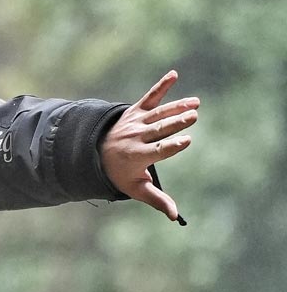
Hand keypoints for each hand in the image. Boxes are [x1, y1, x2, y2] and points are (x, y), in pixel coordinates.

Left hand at [99, 70, 197, 221]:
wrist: (96, 153)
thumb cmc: (121, 174)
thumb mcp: (136, 189)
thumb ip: (156, 200)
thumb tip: (175, 216)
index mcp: (137, 157)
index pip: (157, 151)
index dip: (171, 146)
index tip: (186, 141)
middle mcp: (136, 138)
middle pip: (159, 129)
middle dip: (176, 123)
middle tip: (194, 117)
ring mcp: (135, 122)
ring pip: (158, 114)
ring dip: (177, 107)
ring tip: (195, 103)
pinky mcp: (135, 111)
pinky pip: (149, 97)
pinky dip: (161, 86)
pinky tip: (174, 75)